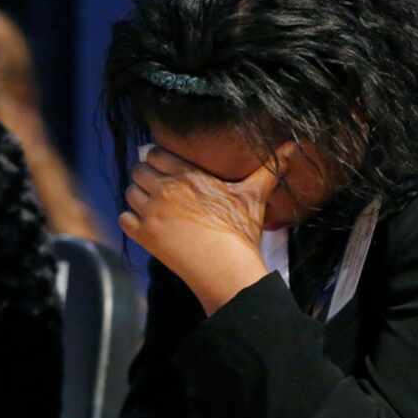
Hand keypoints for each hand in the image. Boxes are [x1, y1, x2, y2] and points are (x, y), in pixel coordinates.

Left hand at [120, 144, 293, 314]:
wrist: (226, 270)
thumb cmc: (241, 232)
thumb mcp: (254, 196)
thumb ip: (268, 169)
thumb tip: (293, 147)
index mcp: (188, 175)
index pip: (155, 153)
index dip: (158, 158)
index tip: (165, 166)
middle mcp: (165, 190)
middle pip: (139, 170)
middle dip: (146, 175)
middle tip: (159, 186)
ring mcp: (152, 214)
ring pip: (129, 192)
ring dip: (138, 196)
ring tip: (153, 204)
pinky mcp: (145, 236)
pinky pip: (124, 218)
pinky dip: (131, 219)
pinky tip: (146, 224)